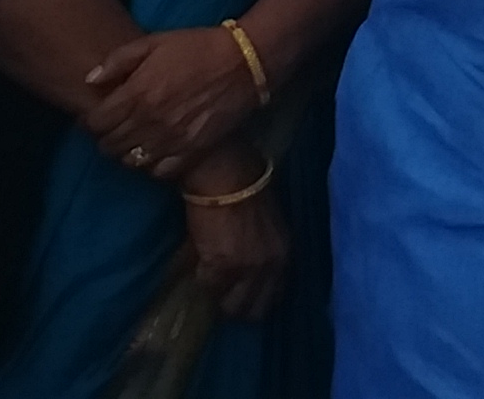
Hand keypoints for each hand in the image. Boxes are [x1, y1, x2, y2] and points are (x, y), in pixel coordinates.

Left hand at [77, 26, 258, 178]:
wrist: (243, 63)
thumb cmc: (197, 47)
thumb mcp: (155, 42)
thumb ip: (118, 61)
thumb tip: (90, 80)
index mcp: (136, 93)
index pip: (96, 122)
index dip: (91, 121)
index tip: (97, 116)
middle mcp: (149, 121)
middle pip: (110, 145)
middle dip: (106, 138)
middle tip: (113, 129)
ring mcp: (170, 140)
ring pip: (131, 161)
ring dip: (126, 152)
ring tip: (133, 141)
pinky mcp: (191, 151)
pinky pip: (159, 171)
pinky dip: (152, 165)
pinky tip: (155, 151)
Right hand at [181, 183, 290, 325]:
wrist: (226, 172)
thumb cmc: (245, 189)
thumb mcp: (267, 226)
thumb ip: (264, 251)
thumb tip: (249, 271)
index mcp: (284, 255)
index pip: (275, 295)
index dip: (257, 299)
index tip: (243, 295)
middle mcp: (270, 267)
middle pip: (255, 310)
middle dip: (238, 307)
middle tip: (223, 297)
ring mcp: (246, 270)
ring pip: (231, 307)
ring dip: (219, 298)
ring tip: (211, 286)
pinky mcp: (221, 266)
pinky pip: (208, 287)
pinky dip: (202, 280)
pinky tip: (199, 266)